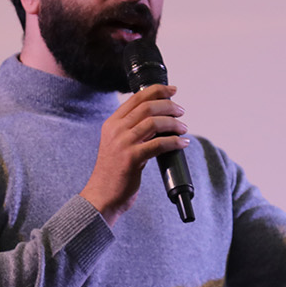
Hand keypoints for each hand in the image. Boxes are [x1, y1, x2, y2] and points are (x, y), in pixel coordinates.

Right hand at [81, 84, 189, 223]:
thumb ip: (132, 131)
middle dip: (169, 106)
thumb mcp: (117, 144)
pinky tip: (183, 143)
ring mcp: (123, 143)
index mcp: (112, 123)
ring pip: (154, 123)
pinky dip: (174, 142)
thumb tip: (159, 120)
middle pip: (147, 106)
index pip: (136, 98)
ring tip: (183, 128)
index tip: (172, 90)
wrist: (102, 195)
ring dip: (173, 123)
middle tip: (181, 111)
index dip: (157, 91)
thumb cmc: (114, 172)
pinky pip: (158, 144)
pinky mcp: (131, 158)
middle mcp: (116, 130)